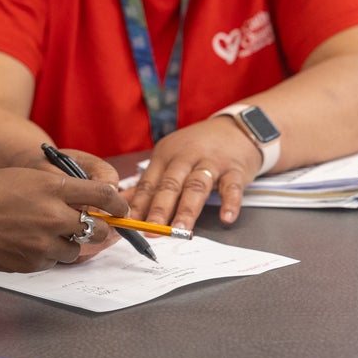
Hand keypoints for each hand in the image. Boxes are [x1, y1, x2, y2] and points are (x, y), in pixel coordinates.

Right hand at [0, 165, 128, 271]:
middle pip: (98, 228)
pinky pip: (53, 262)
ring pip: (77, 249)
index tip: (121, 207)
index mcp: (51, 186)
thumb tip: (86, 202)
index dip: (118, 203)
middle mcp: (52, 215)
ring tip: (49, 233)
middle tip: (98, 227)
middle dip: (102, 229)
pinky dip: (48, 255)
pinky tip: (29, 244)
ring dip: (71, 242)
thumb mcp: (25, 178)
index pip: (102, 195)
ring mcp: (43, 242)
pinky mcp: (32, 263)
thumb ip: (58, 189)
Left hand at [131, 117, 262, 228]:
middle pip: (170, 185)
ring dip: (187, 209)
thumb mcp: (170, 158)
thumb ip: (149, 182)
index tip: (130, 225)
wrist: (236, 128)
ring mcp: (211, 162)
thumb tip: (121, 202)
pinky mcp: (235, 169)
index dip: (138, 205)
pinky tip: (226, 219)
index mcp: (165, 156)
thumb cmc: (198, 148)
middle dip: (159, 209)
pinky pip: (232, 187)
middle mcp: (185, 157)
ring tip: (181, 230)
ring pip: (196, 186)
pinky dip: (230, 203)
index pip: (148, 183)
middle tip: (151, 230)